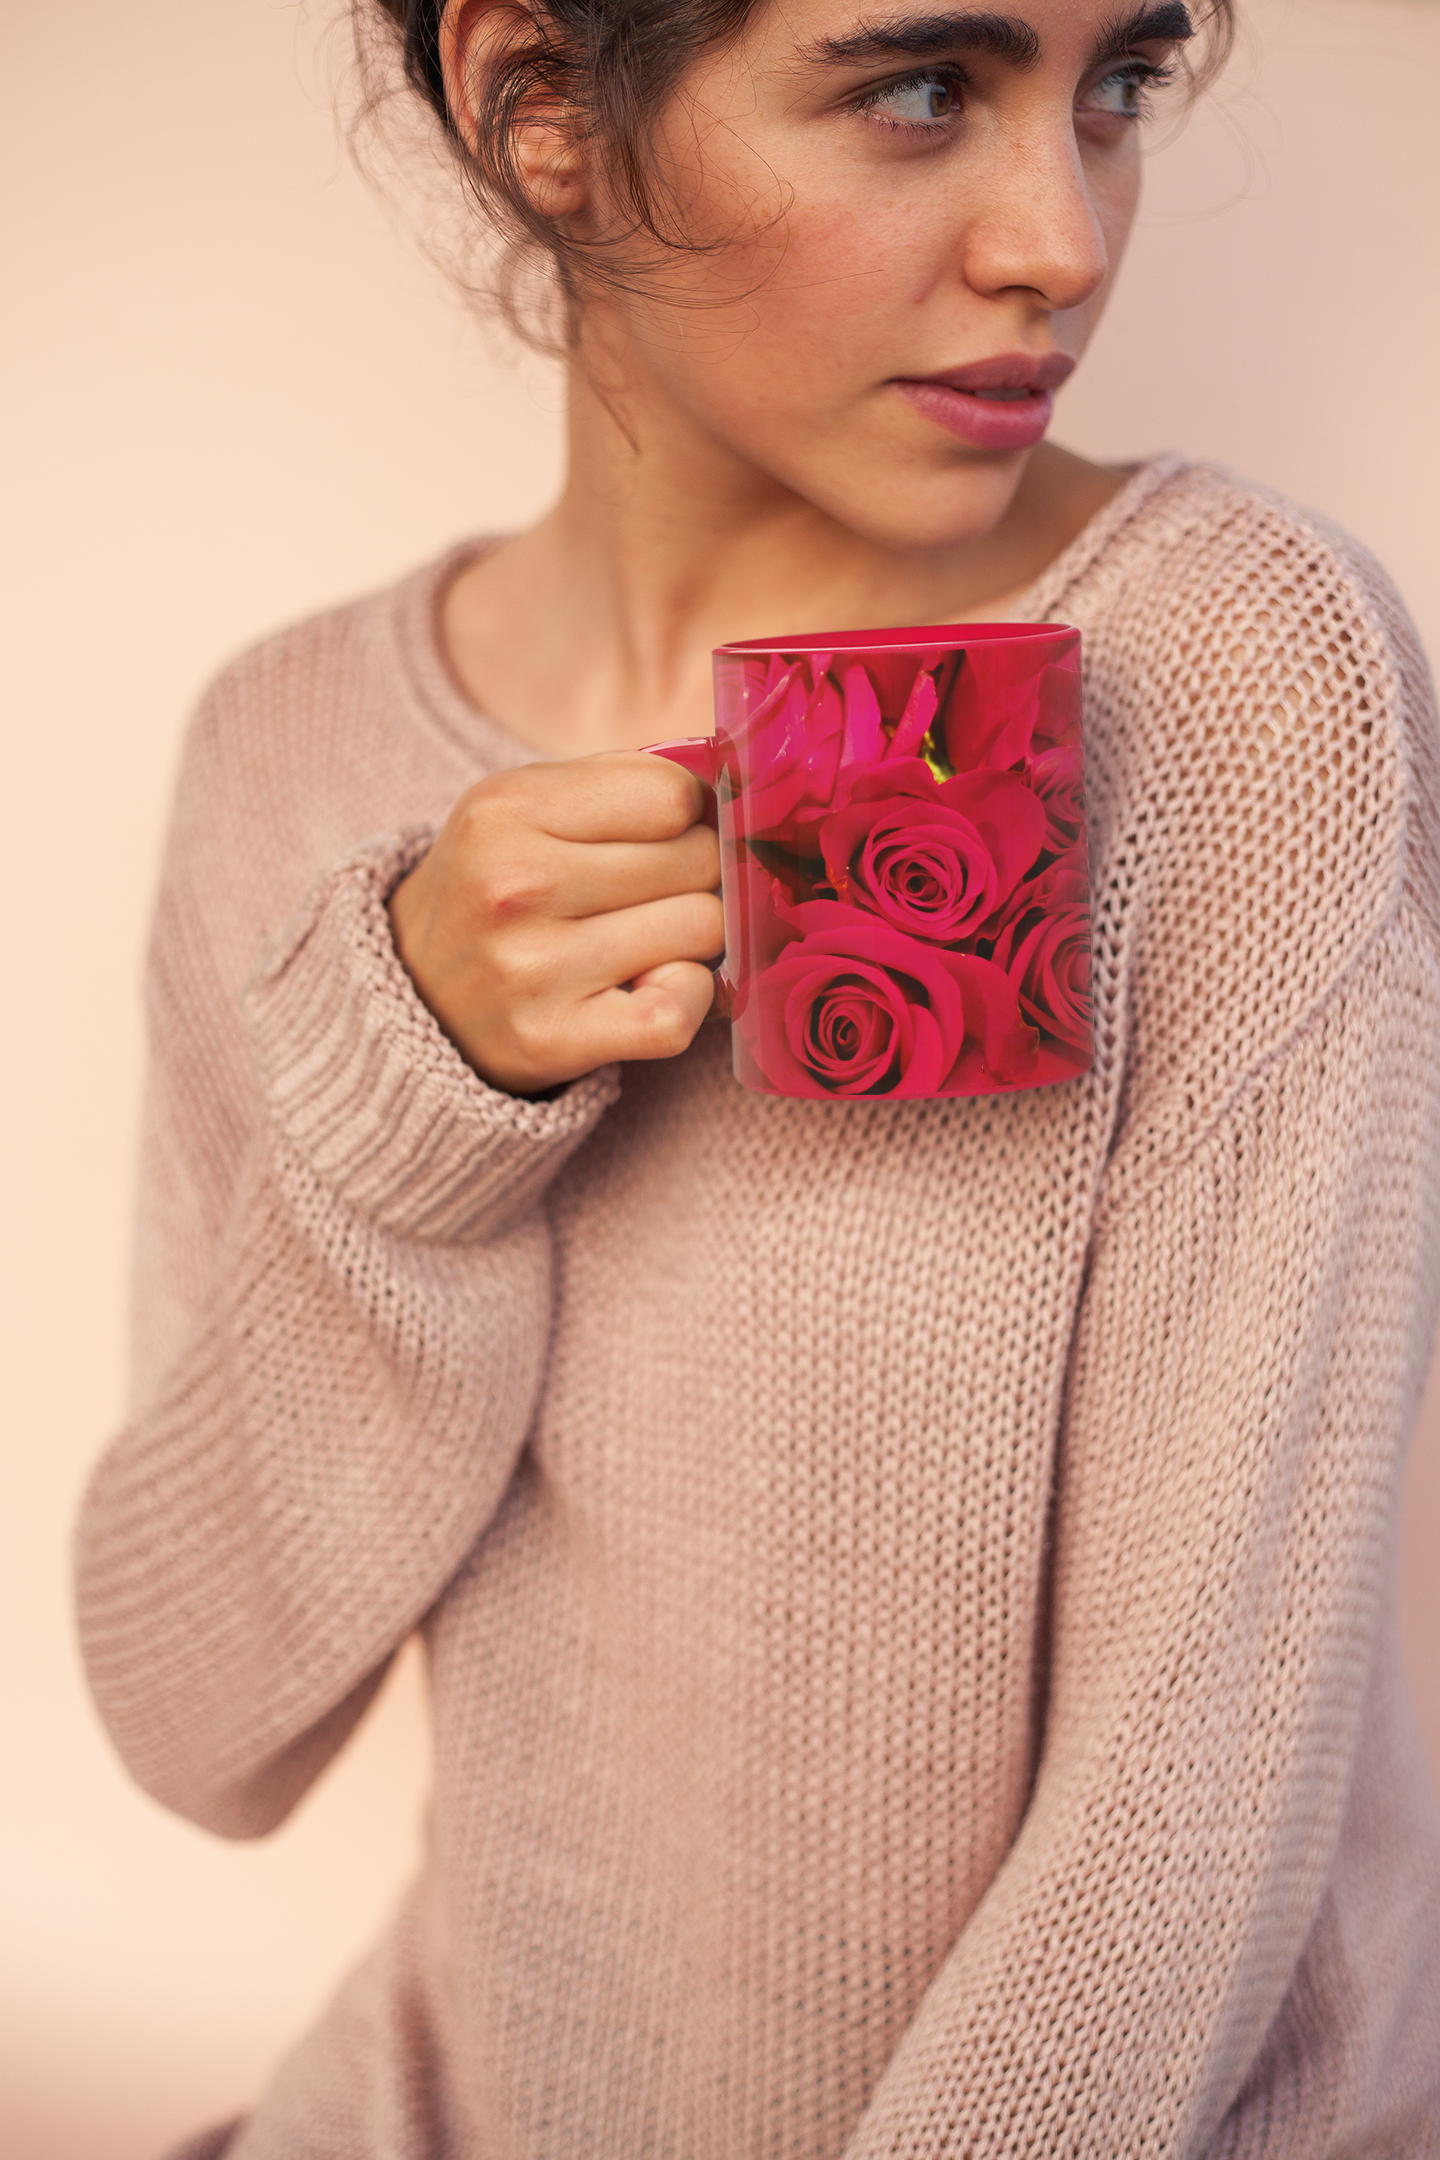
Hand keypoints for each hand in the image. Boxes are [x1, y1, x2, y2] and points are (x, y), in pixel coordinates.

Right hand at [388, 751, 722, 1095]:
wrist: (414, 992)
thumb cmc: (498, 887)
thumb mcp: (525, 806)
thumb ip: (622, 782)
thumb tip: (734, 789)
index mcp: (507, 809)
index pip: (673, 795)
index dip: (689, 814)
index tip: (666, 836)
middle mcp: (515, 885)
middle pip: (696, 861)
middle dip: (695, 875)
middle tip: (655, 894)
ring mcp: (532, 968)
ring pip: (701, 929)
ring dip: (692, 937)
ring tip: (646, 939)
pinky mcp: (552, 1038)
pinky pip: (676, 1012)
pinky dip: (688, 998)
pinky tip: (656, 986)